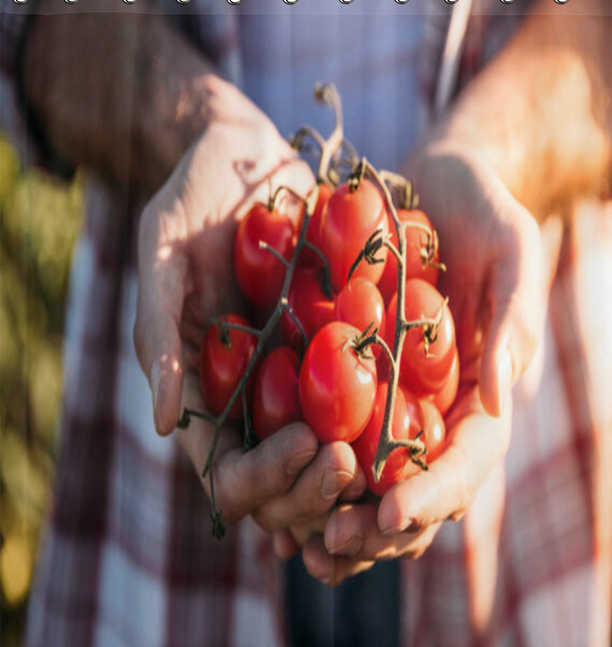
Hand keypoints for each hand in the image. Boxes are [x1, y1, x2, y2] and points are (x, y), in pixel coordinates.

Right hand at [133, 83, 364, 531]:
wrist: (249, 158)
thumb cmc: (193, 201)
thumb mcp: (164, 256)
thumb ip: (157, 336)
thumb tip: (164, 426)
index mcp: (204, 398)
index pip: (229, 476)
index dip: (266, 477)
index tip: (309, 444)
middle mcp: (253, 405)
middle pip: (285, 488)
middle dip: (316, 488)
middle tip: (354, 463)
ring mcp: (297, 387)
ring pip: (329, 464)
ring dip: (357, 475)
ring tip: (391, 452)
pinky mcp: (339, 358)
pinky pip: (366, 408)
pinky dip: (387, 426)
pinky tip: (419, 422)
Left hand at [275, 144, 549, 583]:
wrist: (438, 186)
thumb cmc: (484, 211)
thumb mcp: (514, 249)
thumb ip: (516, 319)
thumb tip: (503, 402)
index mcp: (484, 391)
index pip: (469, 458)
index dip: (434, 491)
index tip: (390, 512)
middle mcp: (440, 409)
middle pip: (419, 488)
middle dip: (379, 527)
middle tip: (330, 543)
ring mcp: (397, 402)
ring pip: (374, 483)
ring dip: (340, 521)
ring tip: (300, 548)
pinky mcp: (356, 385)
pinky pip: (335, 440)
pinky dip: (310, 478)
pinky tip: (275, 502)